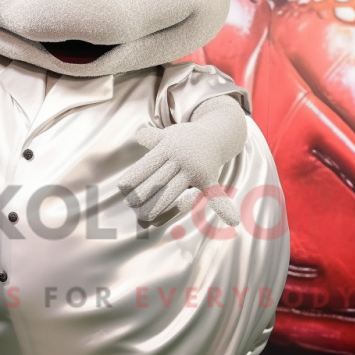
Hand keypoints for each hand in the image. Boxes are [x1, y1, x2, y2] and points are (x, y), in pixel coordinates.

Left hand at [117, 98, 246, 223]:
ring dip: (157, 204)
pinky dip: (222, 207)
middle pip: (157, 179)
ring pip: (173, 190)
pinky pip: (213, 194)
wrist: (217, 133)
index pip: (148, 165)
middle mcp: (181, 158)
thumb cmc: (186, 138)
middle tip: (129, 205)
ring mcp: (195, 170)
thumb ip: (152, 137)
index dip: (134, 178)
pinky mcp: (207, 179)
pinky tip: (232, 221)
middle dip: (142, 193)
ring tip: (144, 216)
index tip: (122, 189)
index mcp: (169, 147)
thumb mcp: (169, 134)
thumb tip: (138, 133)